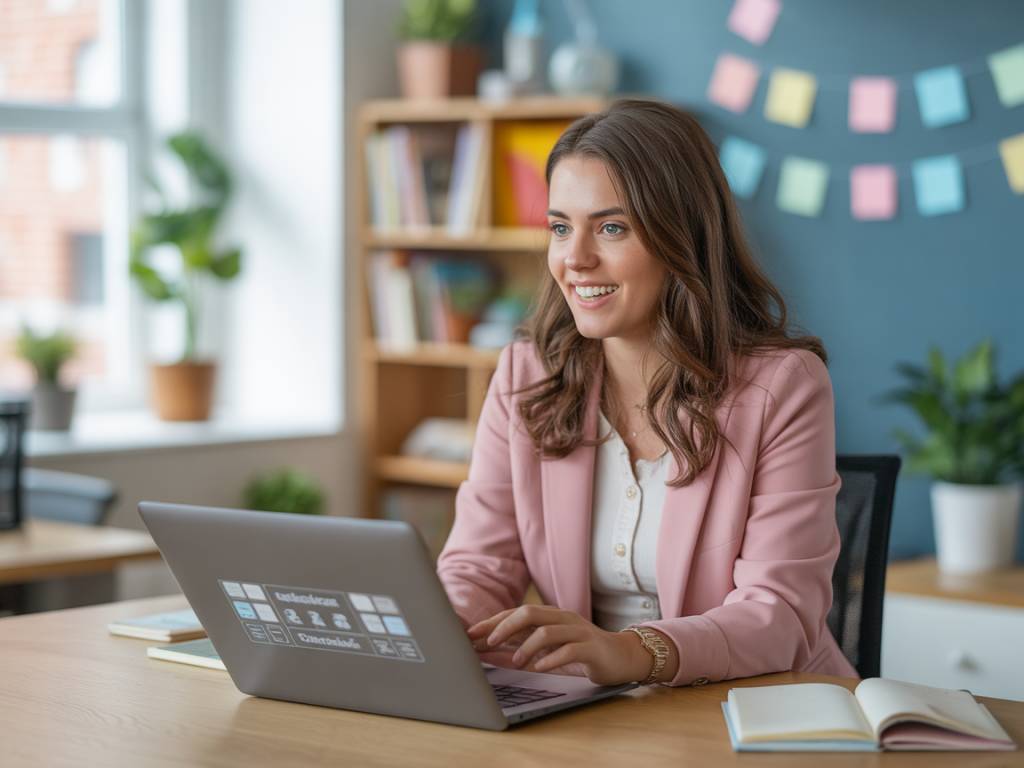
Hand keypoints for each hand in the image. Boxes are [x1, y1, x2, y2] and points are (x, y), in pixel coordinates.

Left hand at [467, 604, 652, 685]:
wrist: (622, 657)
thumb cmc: (581, 653)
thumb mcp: (548, 650)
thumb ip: (521, 648)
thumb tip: (488, 652)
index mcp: (551, 616)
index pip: (517, 612)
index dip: (493, 621)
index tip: (471, 634)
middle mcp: (563, 618)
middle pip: (530, 613)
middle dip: (505, 627)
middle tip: (487, 642)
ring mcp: (578, 631)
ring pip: (548, 631)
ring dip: (527, 646)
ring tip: (515, 662)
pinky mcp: (591, 647)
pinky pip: (569, 649)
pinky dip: (551, 658)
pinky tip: (539, 668)